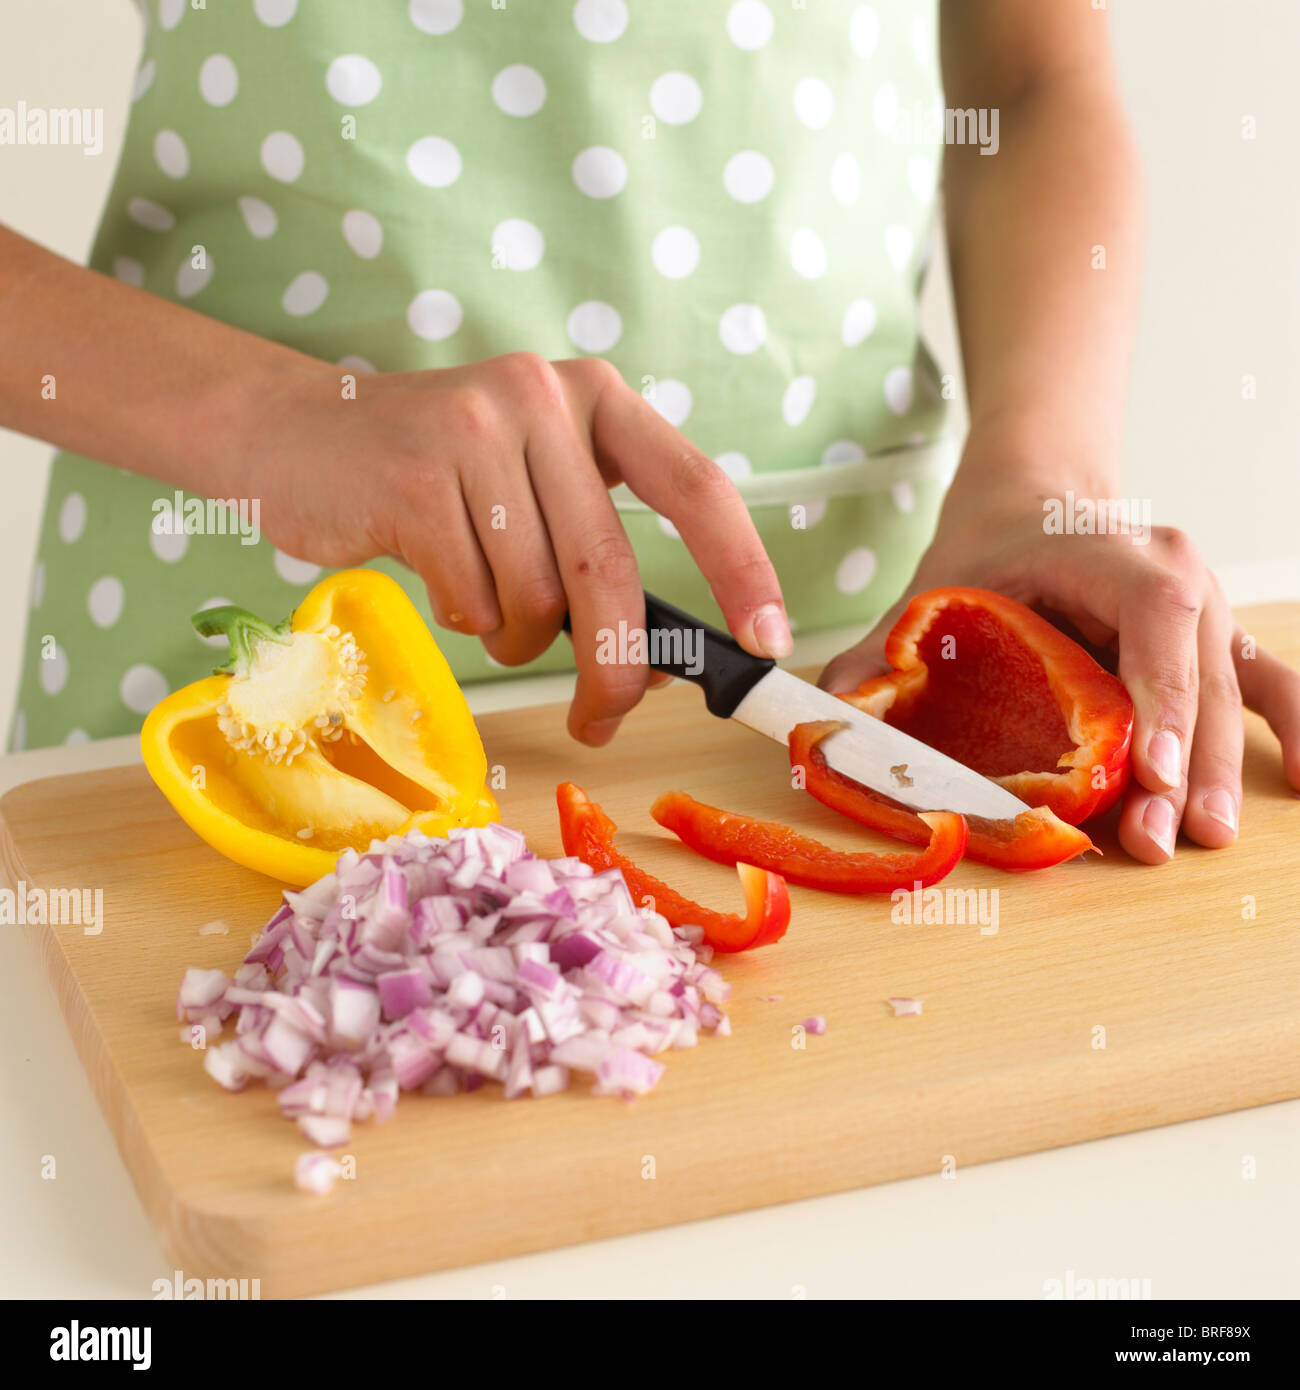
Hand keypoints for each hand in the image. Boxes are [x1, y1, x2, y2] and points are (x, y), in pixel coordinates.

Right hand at [250, 353, 790, 744]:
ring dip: (516, 635)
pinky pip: (470, 599)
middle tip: (600, 716)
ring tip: (482, 600)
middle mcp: (544, 398)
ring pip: (534, 596)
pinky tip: (435, 570)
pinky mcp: (414, 478)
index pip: (697, 486)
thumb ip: (593, 549)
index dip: (743, 570)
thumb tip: (656, 663)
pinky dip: (462, 616)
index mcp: (596, 398)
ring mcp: (476, 430)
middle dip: (613, 666)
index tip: (768, 642)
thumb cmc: (433, 478)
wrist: (293, 435)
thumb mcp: (530, 483)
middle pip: (609, 569)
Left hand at [820, 480, 1299, 862]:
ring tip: (1202, 836)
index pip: (1157, 622)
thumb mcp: (938, 585)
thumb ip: (885, 647)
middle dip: (1180, 767)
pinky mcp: (1217, 644)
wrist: (1037, 499)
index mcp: (1120, 556)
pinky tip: (1293, 783)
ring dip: (1220, 769)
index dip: (1159, 697)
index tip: (1148, 771)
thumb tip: (829, 708)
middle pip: (1196, 679)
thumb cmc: (994, 544)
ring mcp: (1210, 613)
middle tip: (1158, 839)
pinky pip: (1270, 688)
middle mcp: (1182, 579)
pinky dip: (1290, 730)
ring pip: (1231, 696)